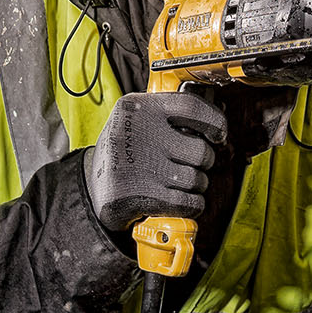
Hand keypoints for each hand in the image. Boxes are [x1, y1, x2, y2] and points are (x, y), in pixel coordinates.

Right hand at [84, 91, 226, 231]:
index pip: (192, 107)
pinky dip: (192, 205)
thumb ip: (166, 116)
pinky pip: (190, 202)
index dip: (214, 122)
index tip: (218, 134)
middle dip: (203, 162)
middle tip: (187, 163)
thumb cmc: (123, 151)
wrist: (92, 186)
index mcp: (138, 108)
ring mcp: (141, 166)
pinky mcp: (143, 196)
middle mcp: (139, 133)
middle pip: (200, 150)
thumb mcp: (134, 120)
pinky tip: (178, 198)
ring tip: (174, 181)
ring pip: (197, 179)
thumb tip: (213, 126)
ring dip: (194, 185)